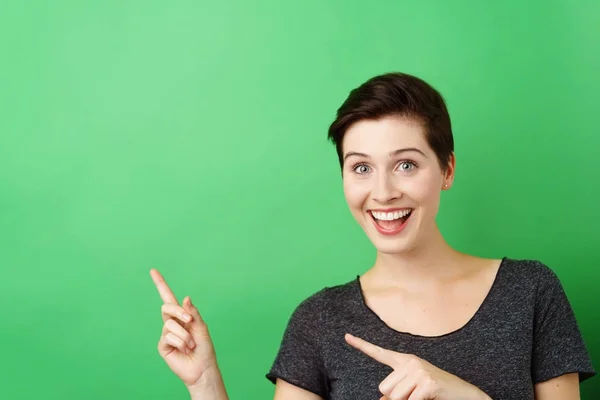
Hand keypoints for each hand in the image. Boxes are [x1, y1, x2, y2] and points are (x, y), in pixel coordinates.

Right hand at [150, 269, 220, 390]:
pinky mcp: (163, 345)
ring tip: (191, 345)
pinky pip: (169, 337)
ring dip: (185, 335)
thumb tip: (185, 298)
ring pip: (170, 324)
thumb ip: (193, 313)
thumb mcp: (201, 327)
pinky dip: (181, 342)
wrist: (202, 367)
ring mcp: (166, 334)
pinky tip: (185, 350)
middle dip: (178, 312)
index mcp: (182, 315)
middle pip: (167, 307)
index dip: (160, 284)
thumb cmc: (204, 348)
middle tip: (190, 321)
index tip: (153, 270)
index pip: (169, 297)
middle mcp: (172, 322)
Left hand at [345, 334, 490, 399]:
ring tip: (423, 397)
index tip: (346, 336)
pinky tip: (429, 399)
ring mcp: (420, 371)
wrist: (467, 395)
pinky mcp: (427, 383)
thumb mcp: (413, 390)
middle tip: (416, 396)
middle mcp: (411, 362)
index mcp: (406, 361)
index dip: (361, 345)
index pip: (380, 354)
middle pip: (384, 388)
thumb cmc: (436, 393)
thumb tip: (382, 399)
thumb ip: (396, 392)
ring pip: (395, 398)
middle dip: (396, 398)